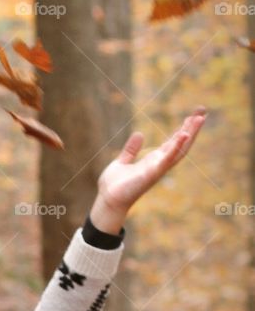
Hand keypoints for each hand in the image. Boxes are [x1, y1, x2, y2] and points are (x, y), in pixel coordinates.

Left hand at [91, 107, 207, 231]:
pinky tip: (184, 135)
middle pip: (181, 143)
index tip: (193, 115)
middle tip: (203, 111)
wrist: (108, 200)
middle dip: (192, 127)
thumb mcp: (123, 162)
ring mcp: (158, 168)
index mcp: (153, 160)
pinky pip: (167, 159)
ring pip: (179, 149)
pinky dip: (176, 147)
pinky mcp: (152, 173)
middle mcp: (159, 164)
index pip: (173, 142)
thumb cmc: (114, 185)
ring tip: (200, 118)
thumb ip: (131, 150)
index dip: (183, 129)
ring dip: (190, 134)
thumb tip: (139, 134)